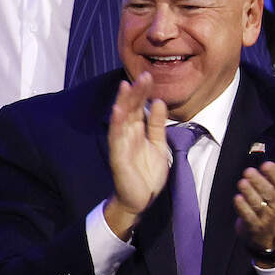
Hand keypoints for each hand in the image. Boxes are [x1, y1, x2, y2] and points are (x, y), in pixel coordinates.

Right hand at [104, 73, 170, 239]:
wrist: (142, 199)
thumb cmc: (147, 172)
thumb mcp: (158, 144)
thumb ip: (156, 124)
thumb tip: (158, 101)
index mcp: (136, 131)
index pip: (138, 107)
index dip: (142, 92)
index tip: (149, 76)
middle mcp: (127, 134)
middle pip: (129, 109)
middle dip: (134, 92)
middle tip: (143, 76)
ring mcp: (121, 145)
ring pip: (120, 120)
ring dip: (122, 103)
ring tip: (126, 86)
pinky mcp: (118, 157)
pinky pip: (116, 139)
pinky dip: (116, 125)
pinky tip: (117, 111)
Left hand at [234, 134, 274, 254]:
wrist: (273, 230)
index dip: (274, 175)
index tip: (266, 165)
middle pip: (268, 193)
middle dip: (258, 182)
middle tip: (248, 172)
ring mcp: (265, 216)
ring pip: (257, 204)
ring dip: (248, 193)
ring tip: (242, 183)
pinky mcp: (253, 225)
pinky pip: (248, 217)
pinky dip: (242, 208)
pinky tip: (237, 198)